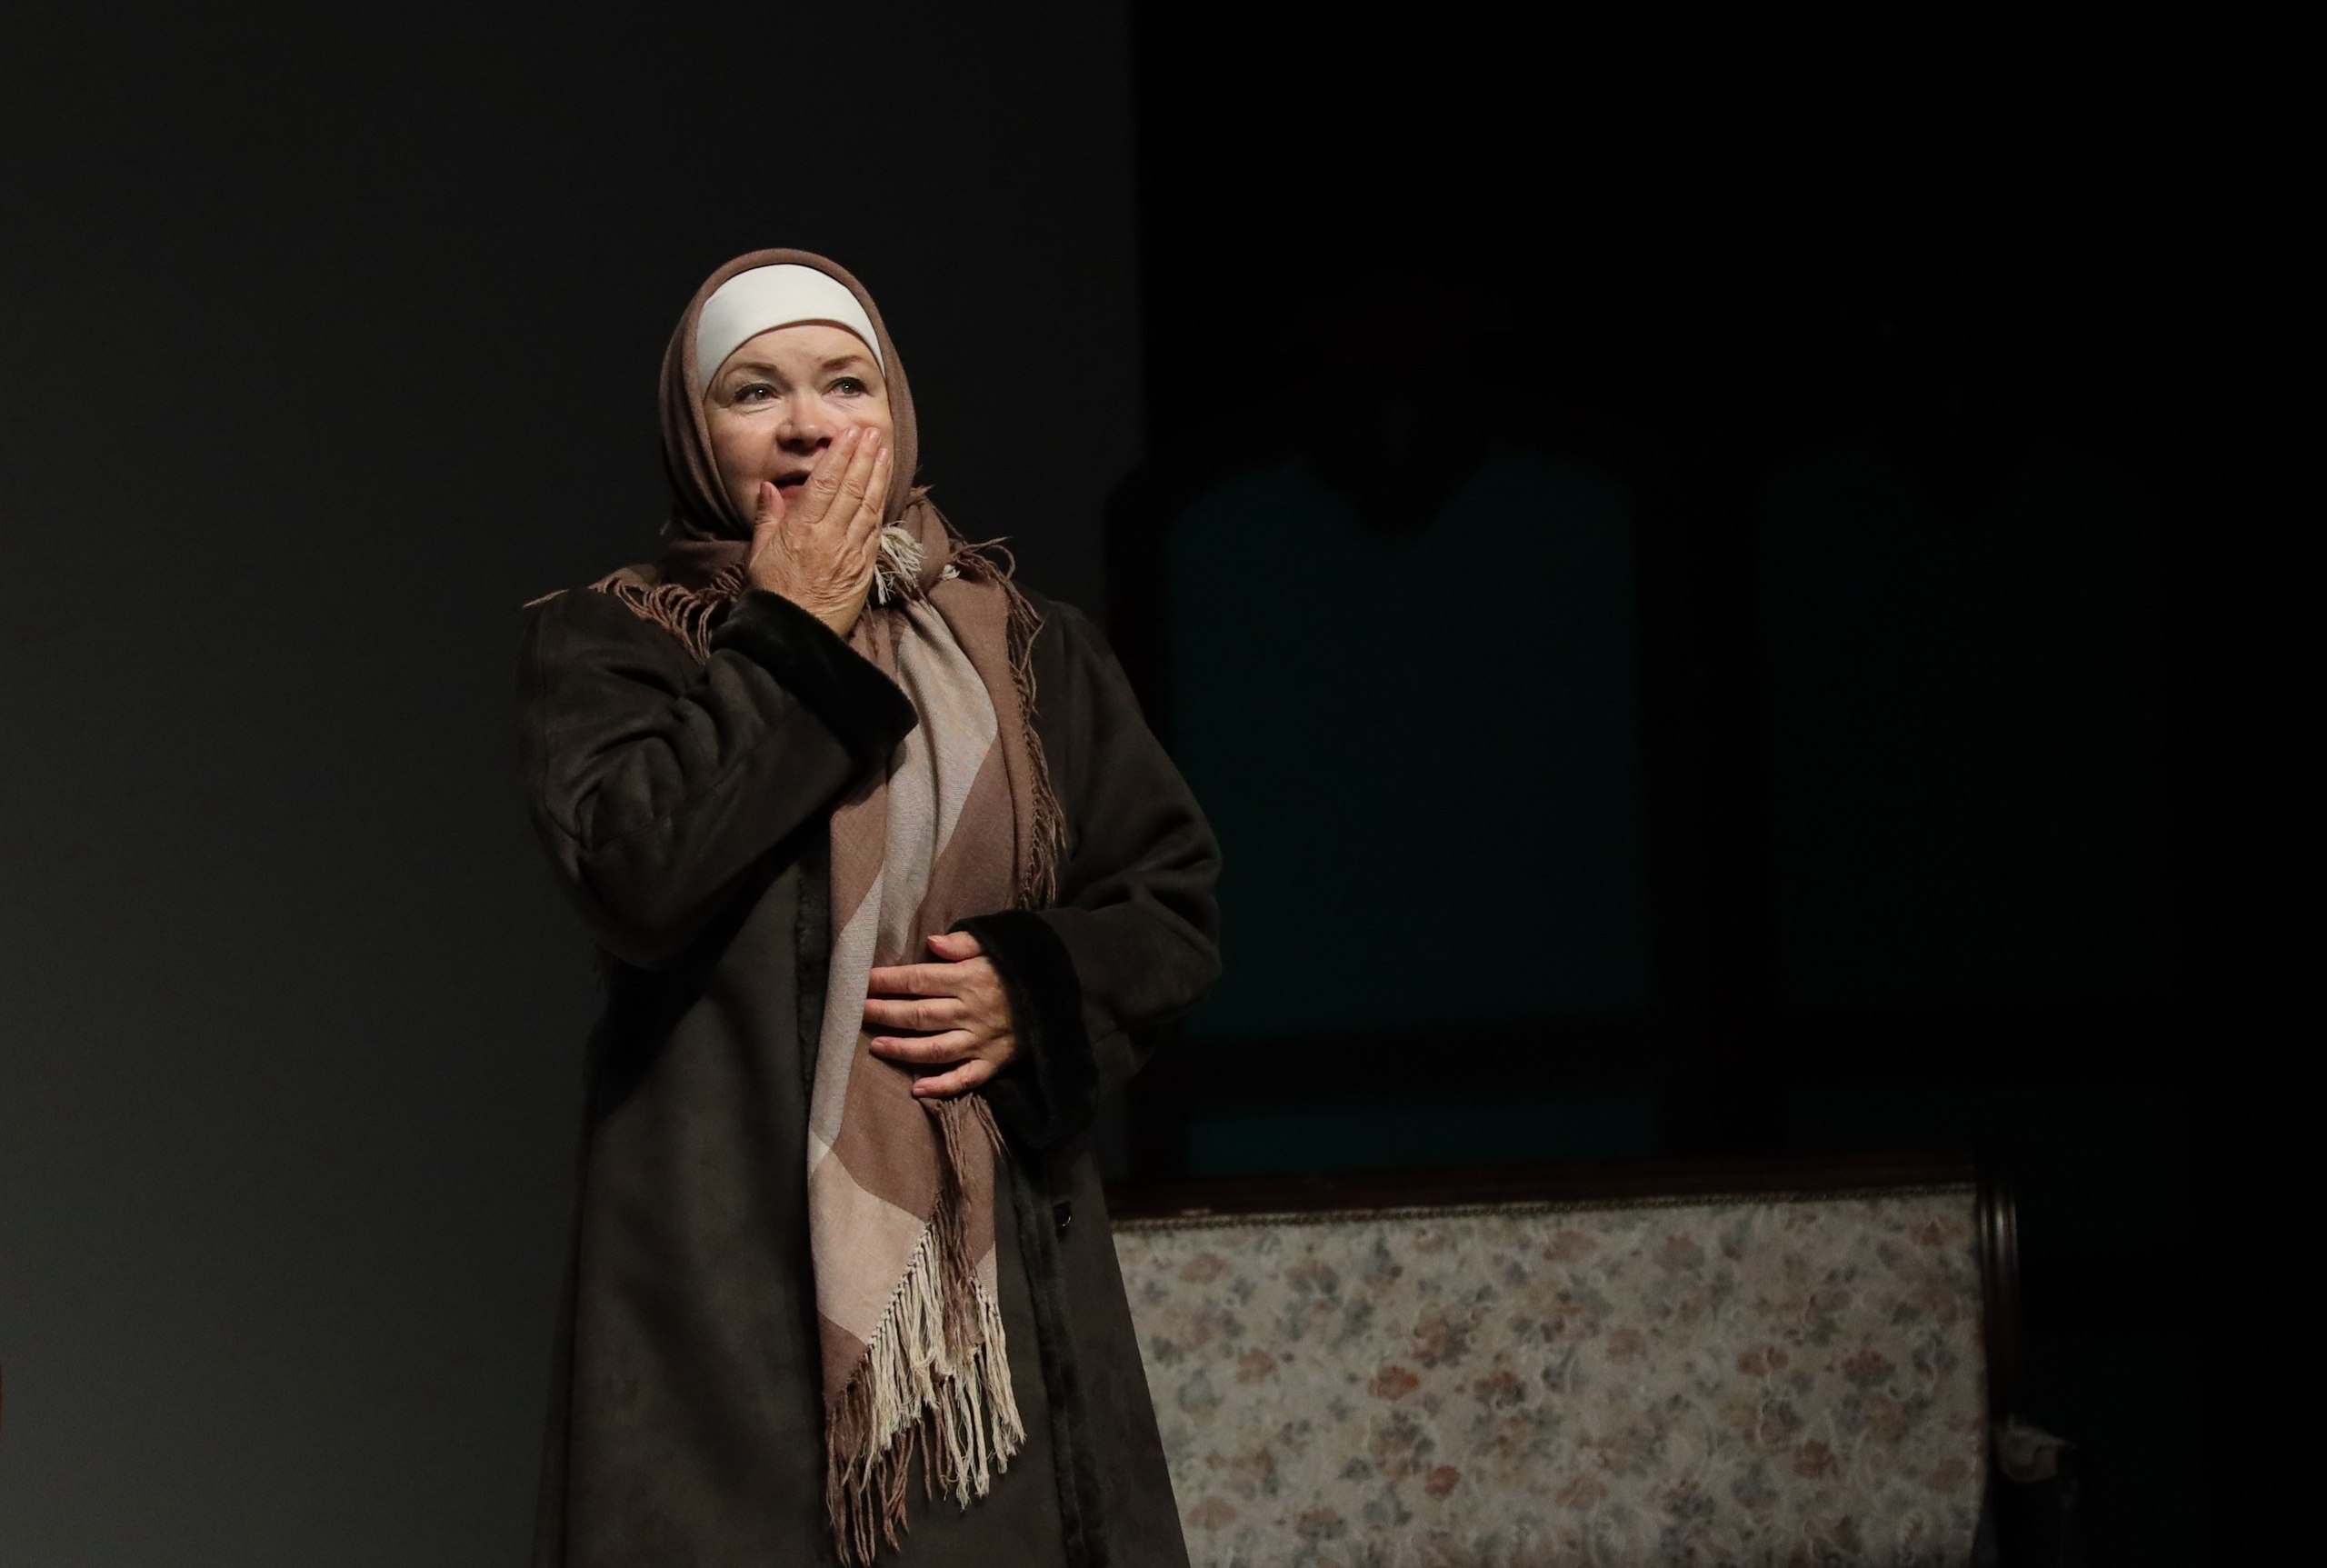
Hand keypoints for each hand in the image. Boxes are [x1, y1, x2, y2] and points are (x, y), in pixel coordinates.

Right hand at [746, 428, 892, 637]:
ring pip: (869, 506)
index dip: (841, 455)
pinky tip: (884, 491)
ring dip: (878, 477)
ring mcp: (852, 553)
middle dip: (865, 457)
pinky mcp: (864, 570)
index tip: (851, 434)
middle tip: (873, 433)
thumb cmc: (771, 595)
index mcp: (802, 529)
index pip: (827, 482)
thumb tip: (771, 488)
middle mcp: (831, 537)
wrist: (795, 636)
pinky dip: (880, 507)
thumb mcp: (758, 554)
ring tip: (884, 452)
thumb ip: (767, 518)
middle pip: (853, 488)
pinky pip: (875, 532)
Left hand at [863, 930, 1019, 1098]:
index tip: (863, 981)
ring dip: (902, 1049)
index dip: (887, 981)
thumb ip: (965, 942)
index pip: (918, 980)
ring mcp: (980, 1041)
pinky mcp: (993, 1063)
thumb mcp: (999, 944)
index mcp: (968, 979)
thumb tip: (932, 942)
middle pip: (918, 1014)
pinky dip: (942, 1087)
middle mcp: (970, 1012)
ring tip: (876, 1047)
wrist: (1066, 995)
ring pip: (934, 1049)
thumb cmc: (1025, 967)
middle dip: (884, 1013)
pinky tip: (918, 1090)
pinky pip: (965, 1079)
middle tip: (857, 1012)